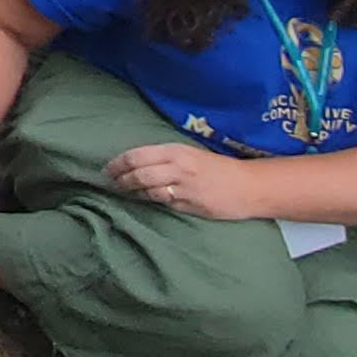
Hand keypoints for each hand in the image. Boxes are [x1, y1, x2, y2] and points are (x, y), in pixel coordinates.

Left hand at [104, 142, 260, 221]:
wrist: (249, 186)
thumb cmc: (218, 169)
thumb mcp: (190, 154)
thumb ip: (165, 158)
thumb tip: (136, 163)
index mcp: (176, 151)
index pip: (137, 155)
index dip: (118, 163)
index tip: (106, 169)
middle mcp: (178, 167)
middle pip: (139, 173)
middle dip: (120, 180)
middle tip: (109, 183)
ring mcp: (184, 187)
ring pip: (148, 190)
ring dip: (132, 192)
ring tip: (122, 192)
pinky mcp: (190, 204)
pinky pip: (163, 203)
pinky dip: (150, 201)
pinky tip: (143, 200)